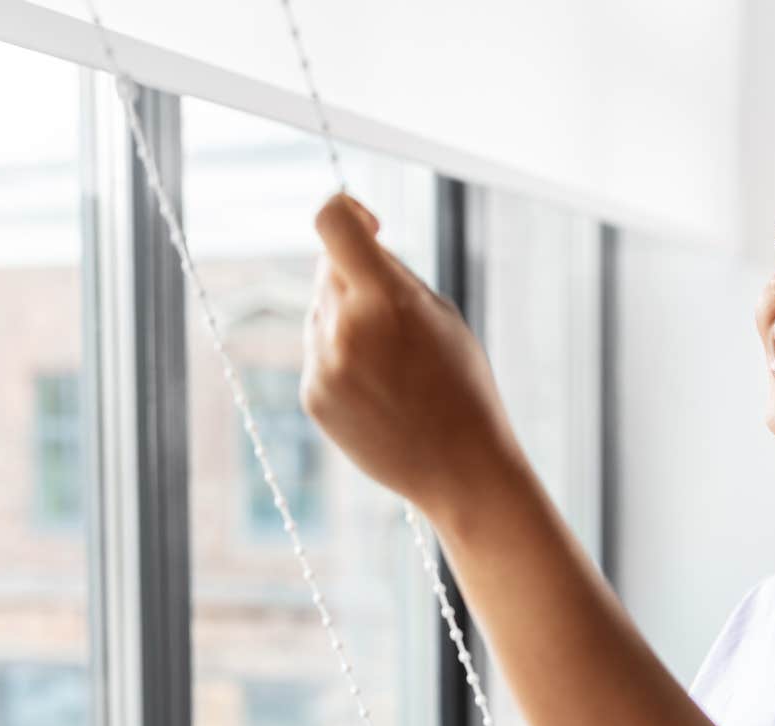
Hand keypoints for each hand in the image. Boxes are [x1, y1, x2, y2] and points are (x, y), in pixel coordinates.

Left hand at [302, 192, 526, 521]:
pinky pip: (318, 352)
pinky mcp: (312, 395)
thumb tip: (351, 245)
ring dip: (347, 318)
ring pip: (319, 310)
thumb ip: (391, 275)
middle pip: (328, 268)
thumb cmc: (462, 385)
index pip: (331, 221)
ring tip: (393, 363)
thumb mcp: (440, 314)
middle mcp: (344, 328)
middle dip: (355, 275)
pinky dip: (342, 358)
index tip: (369, 227)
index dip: (347, 210)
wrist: (460, 467)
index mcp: (384, 299)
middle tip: (397, 314)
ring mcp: (322, 365)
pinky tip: (379, 390)